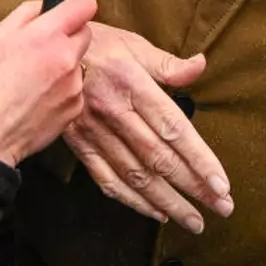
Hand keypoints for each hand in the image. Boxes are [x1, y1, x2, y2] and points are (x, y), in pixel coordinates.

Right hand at [0, 0, 96, 166]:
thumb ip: (28, 12)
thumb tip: (48, 5)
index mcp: (47, 34)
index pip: (86, 4)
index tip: (75, 0)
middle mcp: (67, 57)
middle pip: (85, 32)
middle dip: (68, 34)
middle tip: (43, 47)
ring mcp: (74, 84)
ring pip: (78, 62)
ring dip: (64, 64)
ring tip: (34, 79)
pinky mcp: (76, 107)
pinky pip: (75, 88)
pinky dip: (62, 89)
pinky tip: (39, 96)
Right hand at [62, 23, 232, 232]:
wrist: (44, 53)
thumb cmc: (96, 45)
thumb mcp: (132, 44)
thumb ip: (168, 64)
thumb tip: (200, 65)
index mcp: (132, 83)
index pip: (173, 128)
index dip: (199, 159)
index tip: (221, 184)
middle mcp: (114, 111)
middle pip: (159, 158)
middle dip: (193, 187)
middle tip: (221, 208)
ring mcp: (94, 131)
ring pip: (136, 175)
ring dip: (167, 202)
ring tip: (193, 220)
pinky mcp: (79, 144)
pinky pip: (107, 179)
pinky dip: (132, 200)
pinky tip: (154, 212)